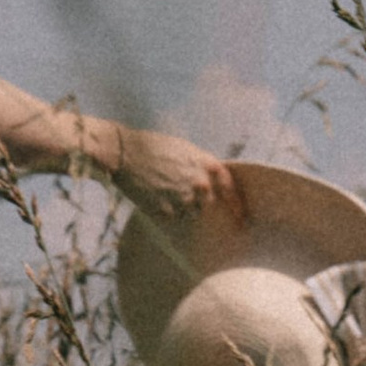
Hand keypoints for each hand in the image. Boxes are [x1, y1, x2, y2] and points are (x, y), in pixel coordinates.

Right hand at [106, 129, 231, 218]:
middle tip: (180, 197)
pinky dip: (166, 212)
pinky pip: (172, 218)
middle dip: (198, 203)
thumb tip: (209, 183)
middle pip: (208, 204)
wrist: (125, 154)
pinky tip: (153, 198)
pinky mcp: (166, 211)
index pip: (229, 188)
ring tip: (163, 193)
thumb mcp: (184, 149)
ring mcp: (183, 199)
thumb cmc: (153, 146)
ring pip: (190, 213)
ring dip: (181, 208)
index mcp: (206, 164)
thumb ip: (201, 166)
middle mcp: (199, 183)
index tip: (240, 217)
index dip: (237, 204)